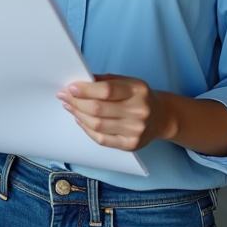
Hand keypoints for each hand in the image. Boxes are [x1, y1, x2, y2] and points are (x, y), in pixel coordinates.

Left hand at [57, 73, 175, 151]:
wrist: (161, 117)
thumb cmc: (138, 96)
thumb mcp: (127, 82)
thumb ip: (104, 81)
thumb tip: (78, 84)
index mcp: (138, 90)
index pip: (107, 90)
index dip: (85, 89)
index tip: (71, 88)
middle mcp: (139, 111)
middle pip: (98, 109)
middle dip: (76, 102)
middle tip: (64, 96)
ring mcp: (135, 130)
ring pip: (97, 125)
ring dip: (78, 114)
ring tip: (69, 107)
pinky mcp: (131, 144)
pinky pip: (101, 139)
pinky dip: (87, 129)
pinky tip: (80, 120)